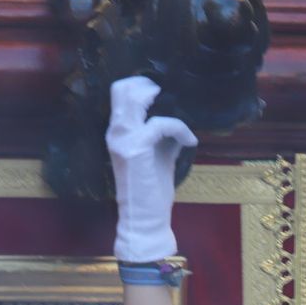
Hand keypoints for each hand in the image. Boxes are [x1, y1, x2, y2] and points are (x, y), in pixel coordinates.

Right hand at [107, 76, 198, 263]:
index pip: (119, 94)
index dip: (140, 86)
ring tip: (180, 116)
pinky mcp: (135, 148)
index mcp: (118, 133)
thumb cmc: (152, 192)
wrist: (145, 219)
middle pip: (121, 89)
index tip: (162, 93)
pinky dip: (180, 129)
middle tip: (168, 95)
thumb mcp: (160, 158)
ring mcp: (122, 139)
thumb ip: (165, 139)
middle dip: (147, 86)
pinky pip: (161, 124)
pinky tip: (190, 141)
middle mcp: (115, 132)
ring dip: (163, 102)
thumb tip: (179, 124)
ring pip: (135, 98)